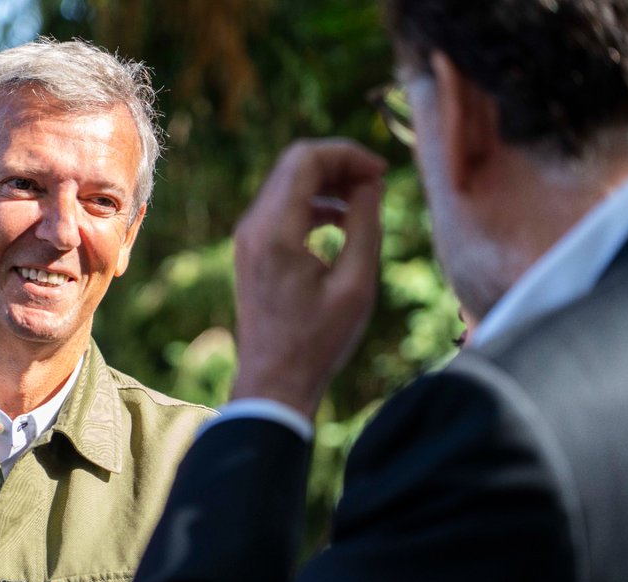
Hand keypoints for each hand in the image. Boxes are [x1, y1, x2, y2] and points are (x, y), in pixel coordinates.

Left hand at [231, 139, 386, 417]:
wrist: (273, 380)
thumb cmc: (318, 341)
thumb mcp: (356, 283)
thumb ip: (365, 225)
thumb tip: (369, 184)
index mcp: (275, 232)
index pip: (306, 159)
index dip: (347, 154)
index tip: (380, 172)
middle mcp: (253, 228)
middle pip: (295, 165)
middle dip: (339, 165)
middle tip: (377, 183)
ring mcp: (247, 239)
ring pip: (287, 184)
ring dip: (327, 184)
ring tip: (366, 202)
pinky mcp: (250, 251)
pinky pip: (281, 209)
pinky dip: (312, 205)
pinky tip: (342, 223)